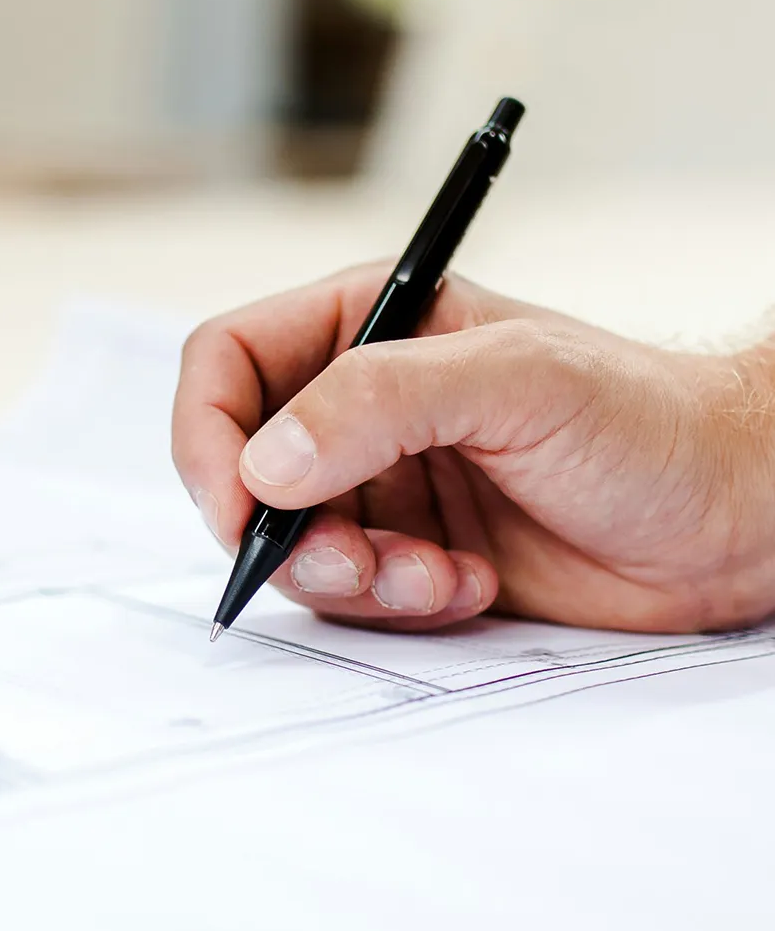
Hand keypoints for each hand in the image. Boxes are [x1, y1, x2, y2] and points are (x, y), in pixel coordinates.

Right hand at [172, 270, 774, 632]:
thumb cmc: (647, 418)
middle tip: (357, 563)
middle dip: (288, 533)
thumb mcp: (515, 380)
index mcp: (370, 324)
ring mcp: (388, 483)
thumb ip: (381, 400)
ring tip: (435, 576)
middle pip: (247, 471)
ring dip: (353, 579)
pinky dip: (397, 606)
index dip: (208, 434)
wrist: (731, 514)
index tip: (235, 505)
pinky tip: (471, 587)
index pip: (229, 362)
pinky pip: (354, 598)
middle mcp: (365, 403)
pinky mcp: (416, 555)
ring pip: (296, 547)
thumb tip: (267, 462)